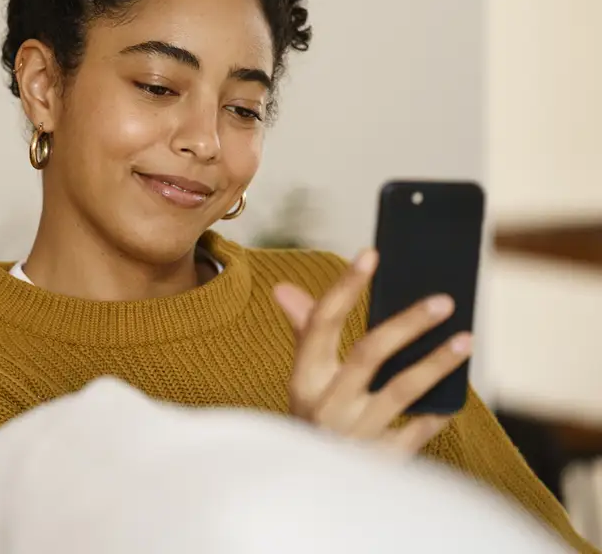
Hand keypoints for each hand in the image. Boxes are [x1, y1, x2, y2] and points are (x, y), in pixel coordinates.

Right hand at [273, 250, 472, 454]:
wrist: (309, 495)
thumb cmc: (315, 423)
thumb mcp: (304, 381)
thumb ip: (305, 334)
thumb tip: (284, 290)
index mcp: (303, 378)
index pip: (322, 323)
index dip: (346, 286)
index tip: (372, 254)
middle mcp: (324, 406)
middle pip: (367, 354)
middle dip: (406, 323)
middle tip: (443, 300)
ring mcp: (352, 436)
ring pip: (399, 391)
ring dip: (435, 363)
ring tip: (465, 339)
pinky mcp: (379, 463)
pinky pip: (416, 432)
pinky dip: (436, 414)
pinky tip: (456, 397)